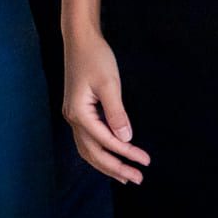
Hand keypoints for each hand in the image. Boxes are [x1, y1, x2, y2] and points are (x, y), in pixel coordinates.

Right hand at [63, 28, 149, 183]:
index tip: (145, 161)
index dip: (126, 153)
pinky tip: (110, 155)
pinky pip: (87, 139)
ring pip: (87, 149)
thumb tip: (126, 138)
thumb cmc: (95, 58)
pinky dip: (99, 152)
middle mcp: (72, 118)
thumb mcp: (109, 84)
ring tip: (124, 176)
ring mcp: (73, 115)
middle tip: (137, 178)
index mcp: (79, 113)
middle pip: (93, 152)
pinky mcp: (77, 111)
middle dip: (115, 167)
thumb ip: (117, 113)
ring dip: (106, 164)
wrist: (79, 39)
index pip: (105, 140)